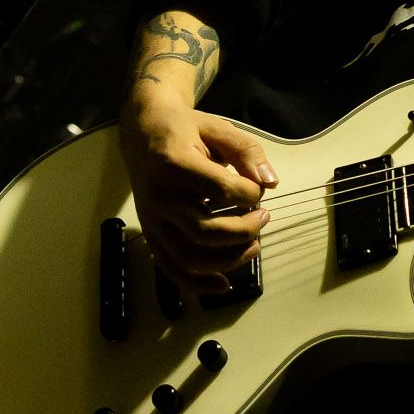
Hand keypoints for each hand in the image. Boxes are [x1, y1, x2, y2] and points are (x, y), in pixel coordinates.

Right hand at [118, 84, 277, 292]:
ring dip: (228, 258)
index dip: (250, 194)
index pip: (221, 190)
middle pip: (206, 230)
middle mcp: (159, 197)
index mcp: (175, 164)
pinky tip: (223, 284)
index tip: (259, 188)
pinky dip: (197, 283)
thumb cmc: (186, 130)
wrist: (144, 131)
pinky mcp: (150, 234)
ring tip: (254, 245)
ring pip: (190, 256)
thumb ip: (246, 151)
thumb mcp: (218, 128)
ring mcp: (152, 220)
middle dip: (244, 229)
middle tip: (264, 217)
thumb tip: (269, 181)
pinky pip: (171, 268)